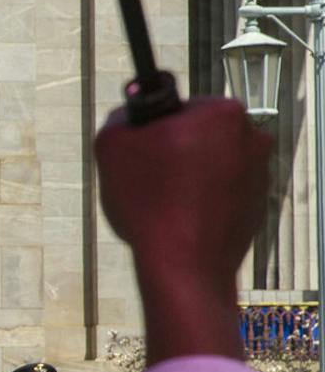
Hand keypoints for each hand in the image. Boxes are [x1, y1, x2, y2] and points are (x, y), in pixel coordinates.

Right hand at [94, 98, 271, 363]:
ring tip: (164, 202)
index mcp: (221, 113)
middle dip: (174, 150)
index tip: (142, 149)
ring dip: (189, 175)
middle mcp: (251, 137)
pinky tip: (181, 218)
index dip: (154, 128)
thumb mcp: (112, 146)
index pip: (180, 106)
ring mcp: (260, 172)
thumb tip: (130, 114)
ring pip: (211, 162)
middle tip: (148, 177)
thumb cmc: (152, 204)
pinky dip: (203, 199)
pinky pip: (222, 190)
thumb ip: (120, 117)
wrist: (184, 265)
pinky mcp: (258, 202)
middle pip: (199, 133)